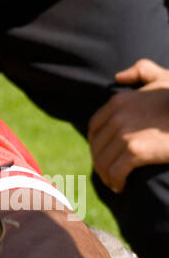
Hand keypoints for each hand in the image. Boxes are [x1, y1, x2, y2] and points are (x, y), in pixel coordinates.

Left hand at [88, 59, 168, 192]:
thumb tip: (119, 77)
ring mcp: (125, 134)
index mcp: (118, 101)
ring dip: (106, 176)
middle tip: (109, 173)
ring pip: (103, 162)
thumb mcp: (163, 77)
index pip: (95, 127)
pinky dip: (116, 181)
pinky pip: (116, 171)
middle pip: (96, 146)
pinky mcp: (136, 152)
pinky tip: (122, 186)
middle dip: (100, 162)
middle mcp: (117, 117)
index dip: (95, 143)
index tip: (103, 154)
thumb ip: (142, 71)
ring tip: (115, 183)